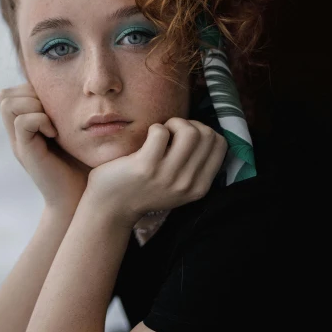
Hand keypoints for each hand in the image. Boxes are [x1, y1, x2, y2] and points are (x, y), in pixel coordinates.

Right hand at [0, 82, 87, 211]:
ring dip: (33, 106)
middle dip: (30, 95)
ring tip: (53, 124)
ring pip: (7, 103)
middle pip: (5, 95)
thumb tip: (84, 89)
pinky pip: (22, 121)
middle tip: (52, 114)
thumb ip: (68, 113)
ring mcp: (19, 143)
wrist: (79, 200)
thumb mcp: (75, 134)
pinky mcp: (25, 152)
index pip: (13, 91)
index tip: (56, 106)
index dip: (32, 90)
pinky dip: (40, 120)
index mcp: (28, 127)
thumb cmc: (84, 167)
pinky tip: (55, 134)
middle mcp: (18, 134)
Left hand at [85, 117, 227, 226]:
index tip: (185, 138)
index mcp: (199, 187)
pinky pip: (160, 131)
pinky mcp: (146, 167)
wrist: (111, 207)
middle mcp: (187, 184)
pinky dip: (154, 128)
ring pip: (190, 131)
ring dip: (174, 124)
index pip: (220, 144)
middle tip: (171, 134)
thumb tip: (205, 131)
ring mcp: (167, 176)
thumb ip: (195, 165)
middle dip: (189, 124)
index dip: (204, 131)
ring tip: (161, 133)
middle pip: (207, 135)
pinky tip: (146, 139)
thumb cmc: (144, 188)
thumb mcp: (179, 186)